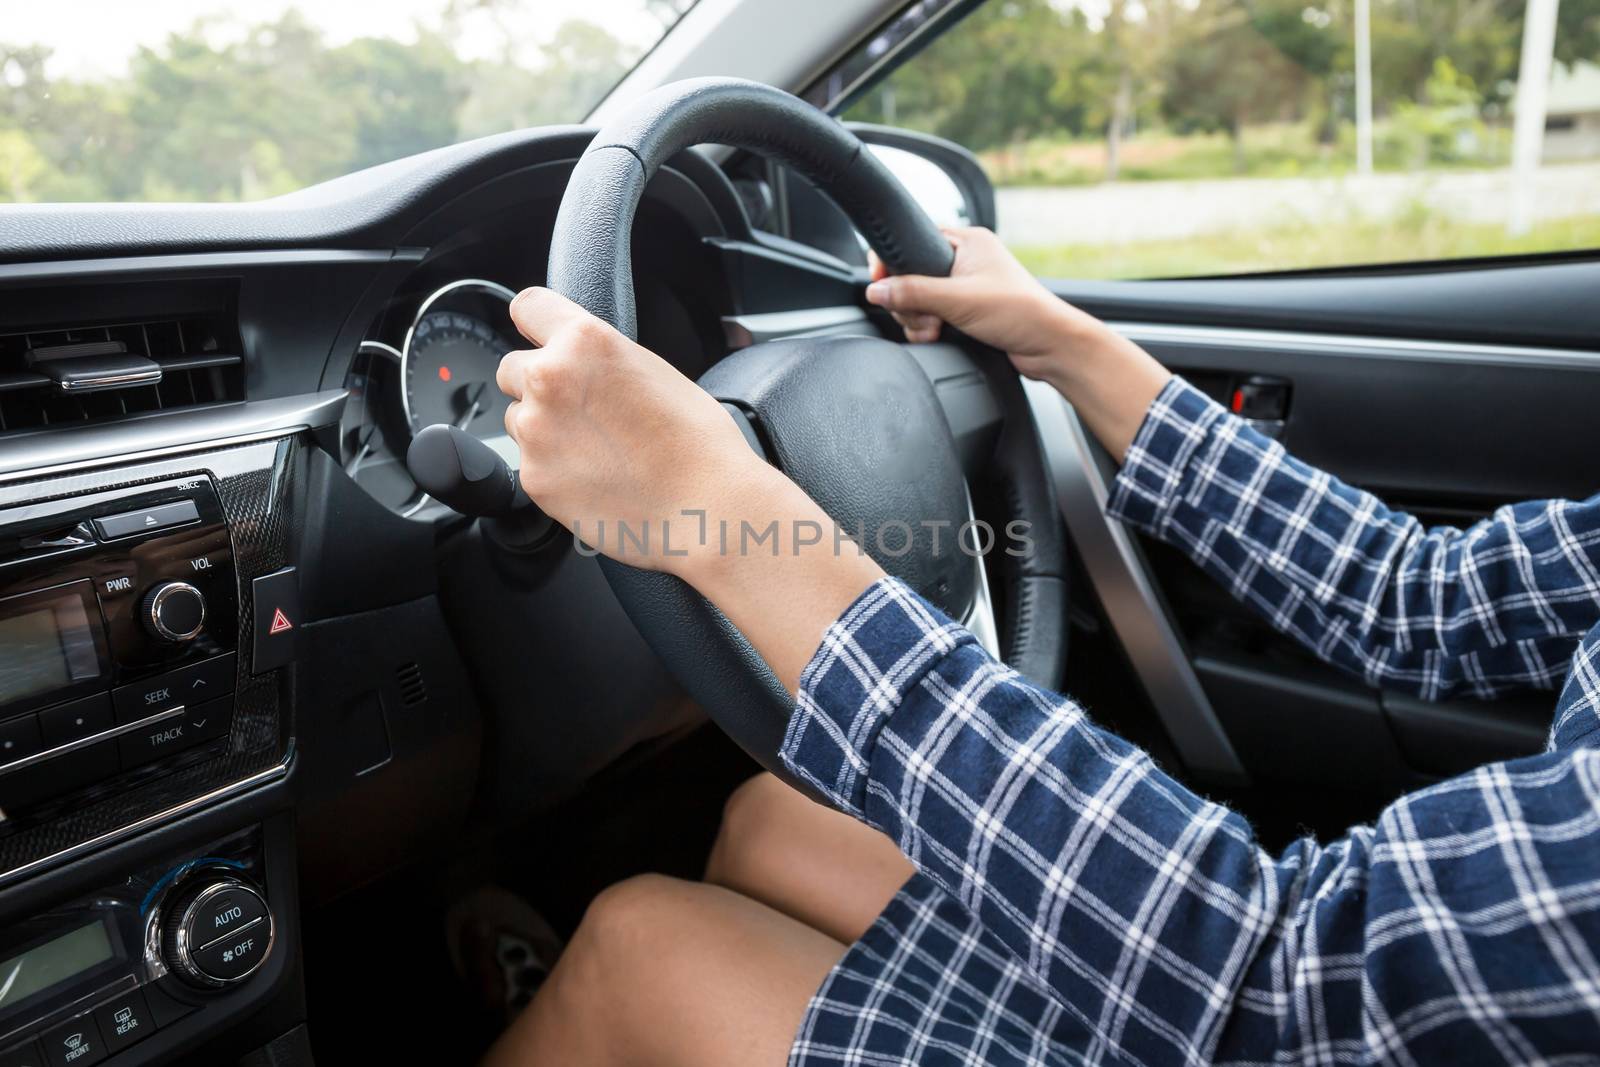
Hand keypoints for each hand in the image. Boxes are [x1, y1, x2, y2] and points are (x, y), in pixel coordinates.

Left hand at [497, 287, 773, 576]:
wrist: (705, 507)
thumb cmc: (697, 443)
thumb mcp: (655, 370)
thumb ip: (604, 358)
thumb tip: (584, 364)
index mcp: (585, 341)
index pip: (527, 306)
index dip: (536, 325)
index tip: (539, 337)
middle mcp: (550, 378)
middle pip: (513, 368)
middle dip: (538, 385)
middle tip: (580, 410)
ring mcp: (536, 429)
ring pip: (517, 418)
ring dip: (542, 428)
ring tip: (592, 449)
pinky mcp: (533, 476)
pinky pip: (528, 463)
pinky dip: (552, 469)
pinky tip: (593, 477)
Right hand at [866, 226, 1102, 384]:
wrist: (1049, 346)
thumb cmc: (1020, 313)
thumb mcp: (958, 299)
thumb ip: (913, 293)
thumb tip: (876, 290)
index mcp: (967, 242)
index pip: (913, 240)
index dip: (893, 263)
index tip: (882, 284)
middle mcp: (965, 261)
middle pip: (910, 276)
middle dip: (910, 303)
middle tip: (928, 317)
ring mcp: (965, 287)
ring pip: (918, 300)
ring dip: (919, 320)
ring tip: (937, 329)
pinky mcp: (965, 311)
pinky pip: (931, 316)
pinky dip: (928, 329)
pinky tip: (939, 336)